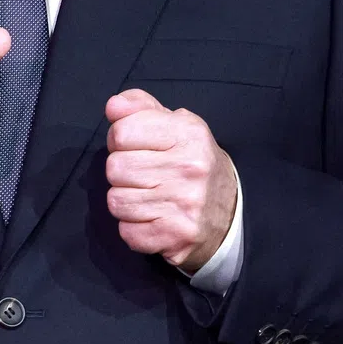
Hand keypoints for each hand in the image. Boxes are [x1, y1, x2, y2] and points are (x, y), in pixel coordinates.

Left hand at [104, 88, 236, 271]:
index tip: (134, 146)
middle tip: (142, 174)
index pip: (121, 133)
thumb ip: (140, 106)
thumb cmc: (192, 161)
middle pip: (114, 168)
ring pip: (116, 201)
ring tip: (146, 196)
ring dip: (125, 200)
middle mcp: (189, 167)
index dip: (119, 140)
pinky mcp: (177, 237)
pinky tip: (152, 218)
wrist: (230, 214)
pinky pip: (127, 232)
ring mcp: (185, 204)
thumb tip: (113, 106)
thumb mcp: (174, 123)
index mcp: (188, 133)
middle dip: (121, 171)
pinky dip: (133, 227)